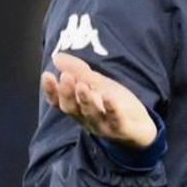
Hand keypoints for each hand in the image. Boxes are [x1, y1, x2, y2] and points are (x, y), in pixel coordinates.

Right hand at [41, 52, 156, 148]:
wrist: (140, 127)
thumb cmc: (114, 104)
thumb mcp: (96, 83)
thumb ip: (78, 71)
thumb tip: (56, 57)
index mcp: (78, 108)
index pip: (58, 102)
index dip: (51, 90)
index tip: (47, 75)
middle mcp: (86, 118)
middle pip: (71, 108)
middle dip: (67, 93)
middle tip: (66, 77)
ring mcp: (102, 125)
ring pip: (90, 115)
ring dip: (85, 101)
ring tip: (82, 85)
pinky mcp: (121, 128)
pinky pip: (115, 120)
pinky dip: (111, 109)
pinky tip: (109, 97)